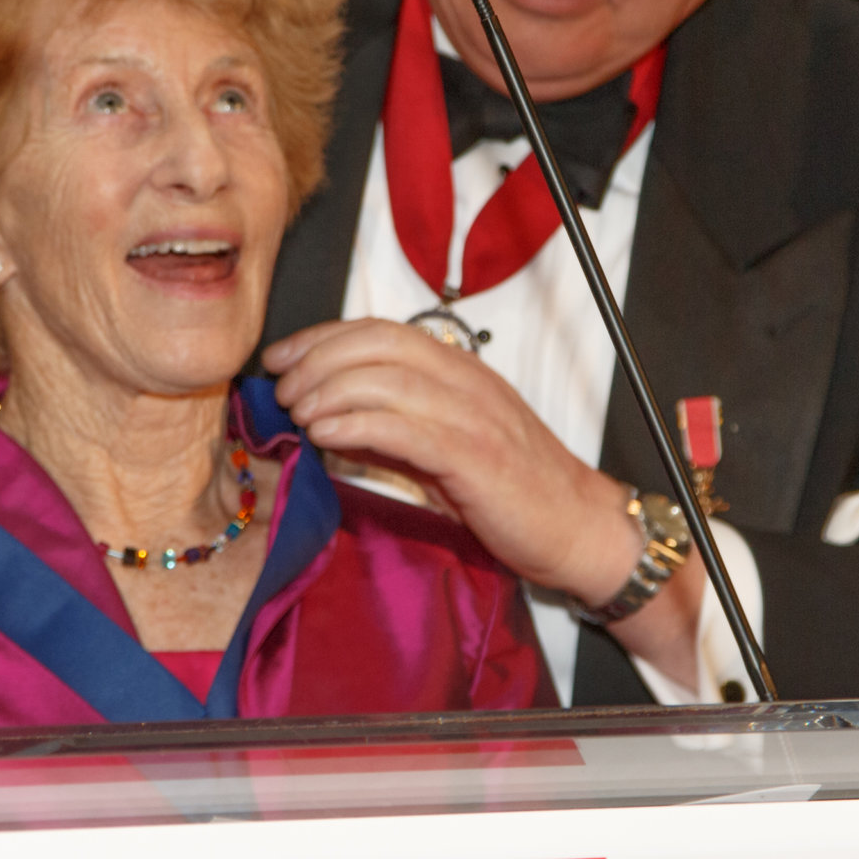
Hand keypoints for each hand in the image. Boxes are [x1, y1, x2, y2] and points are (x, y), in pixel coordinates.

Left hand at [264, 319, 700, 684]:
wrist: (576, 527)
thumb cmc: (513, 491)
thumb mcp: (441, 450)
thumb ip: (391, 430)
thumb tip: (327, 420)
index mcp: (460, 371)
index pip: (381, 331)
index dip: (323, 337)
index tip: (282, 358)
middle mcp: (466, 381)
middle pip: (378, 344)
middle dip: (318, 359)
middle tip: (283, 389)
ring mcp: (472, 416)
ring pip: (387, 379)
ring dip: (329, 390)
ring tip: (298, 413)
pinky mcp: (474, 456)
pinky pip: (406, 428)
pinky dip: (357, 424)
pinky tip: (325, 433)